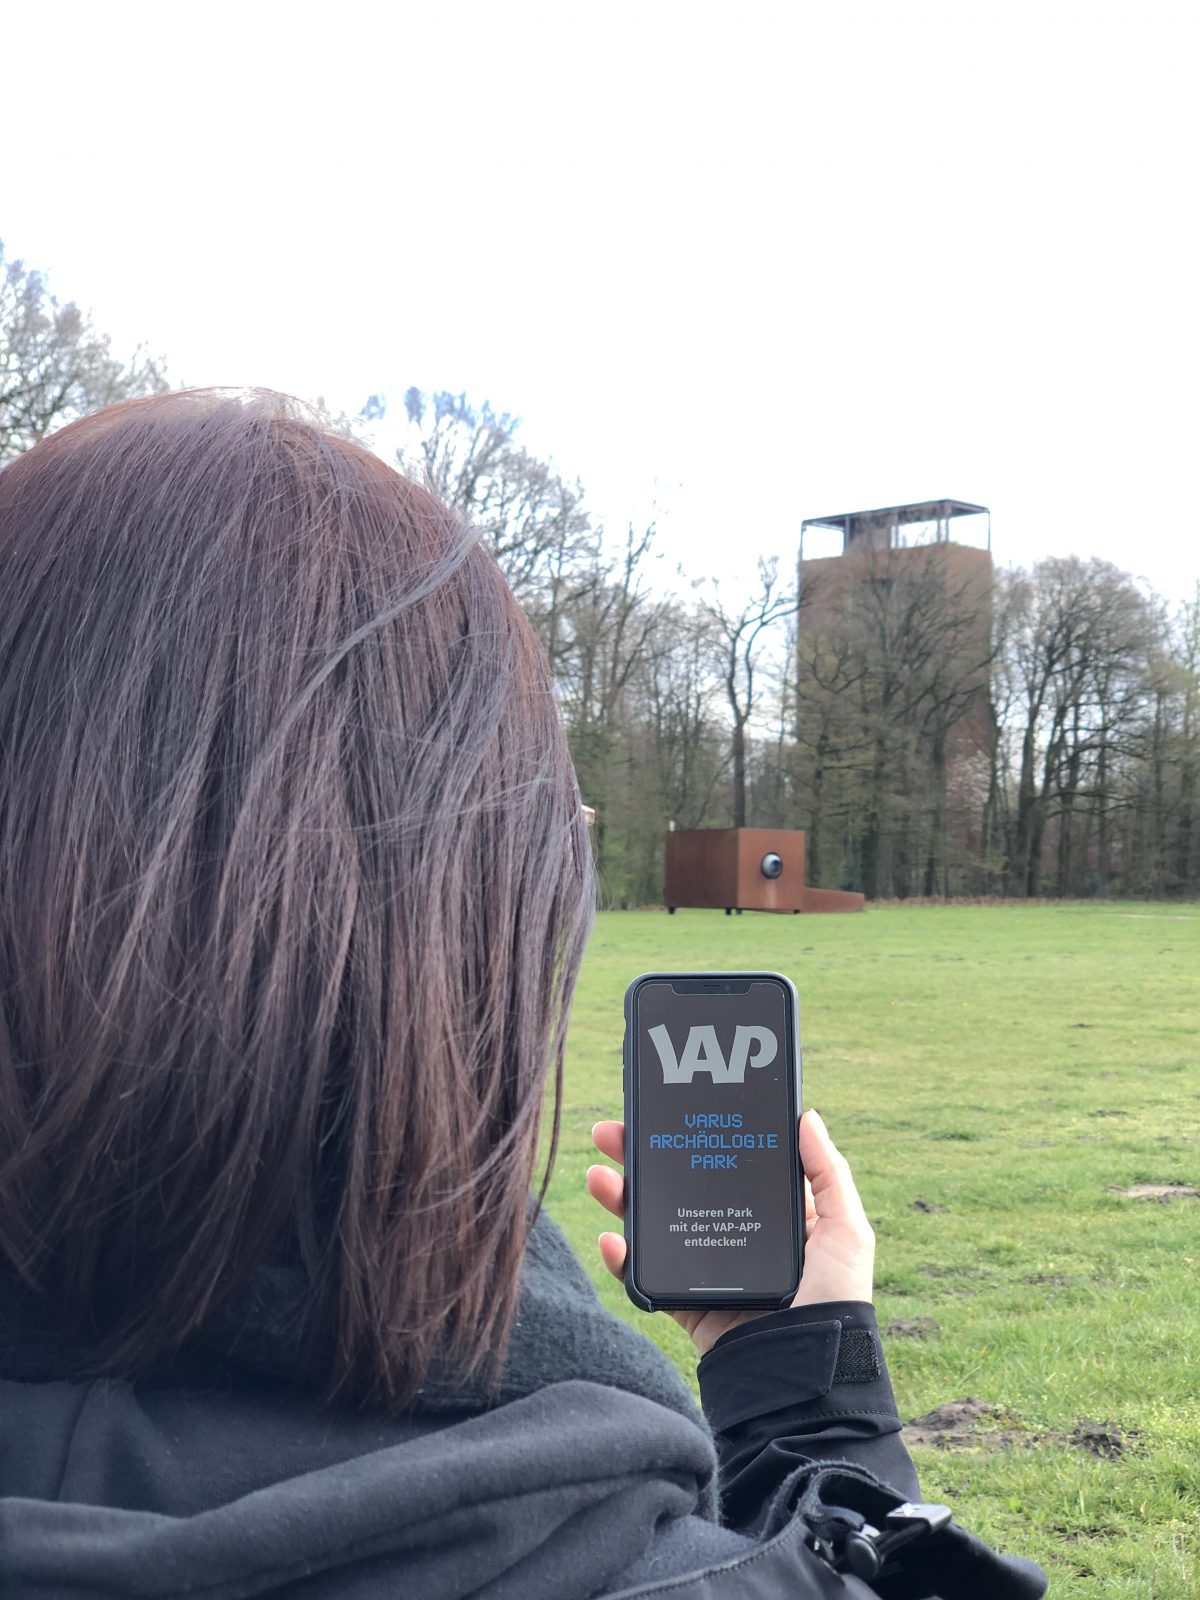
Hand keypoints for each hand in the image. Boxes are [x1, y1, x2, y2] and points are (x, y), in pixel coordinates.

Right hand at [586, 1108, 874, 1357]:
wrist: (809, 1377)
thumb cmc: (837, 1302)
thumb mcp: (846, 1232)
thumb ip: (828, 1175)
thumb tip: (808, 1116)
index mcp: (768, 1218)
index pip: (722, 1165)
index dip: (692, 1138)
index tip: (663, 1111)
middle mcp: (733, 1239)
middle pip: (678, 1189)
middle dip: (640, 1159)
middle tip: (610, 1133)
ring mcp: (708, 1274)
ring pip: (655, 1228)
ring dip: (621, 1199)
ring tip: (598, 1177)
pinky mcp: (689, 1308)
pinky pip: (648, 1282)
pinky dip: (623, 1262)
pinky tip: (611, 1240)